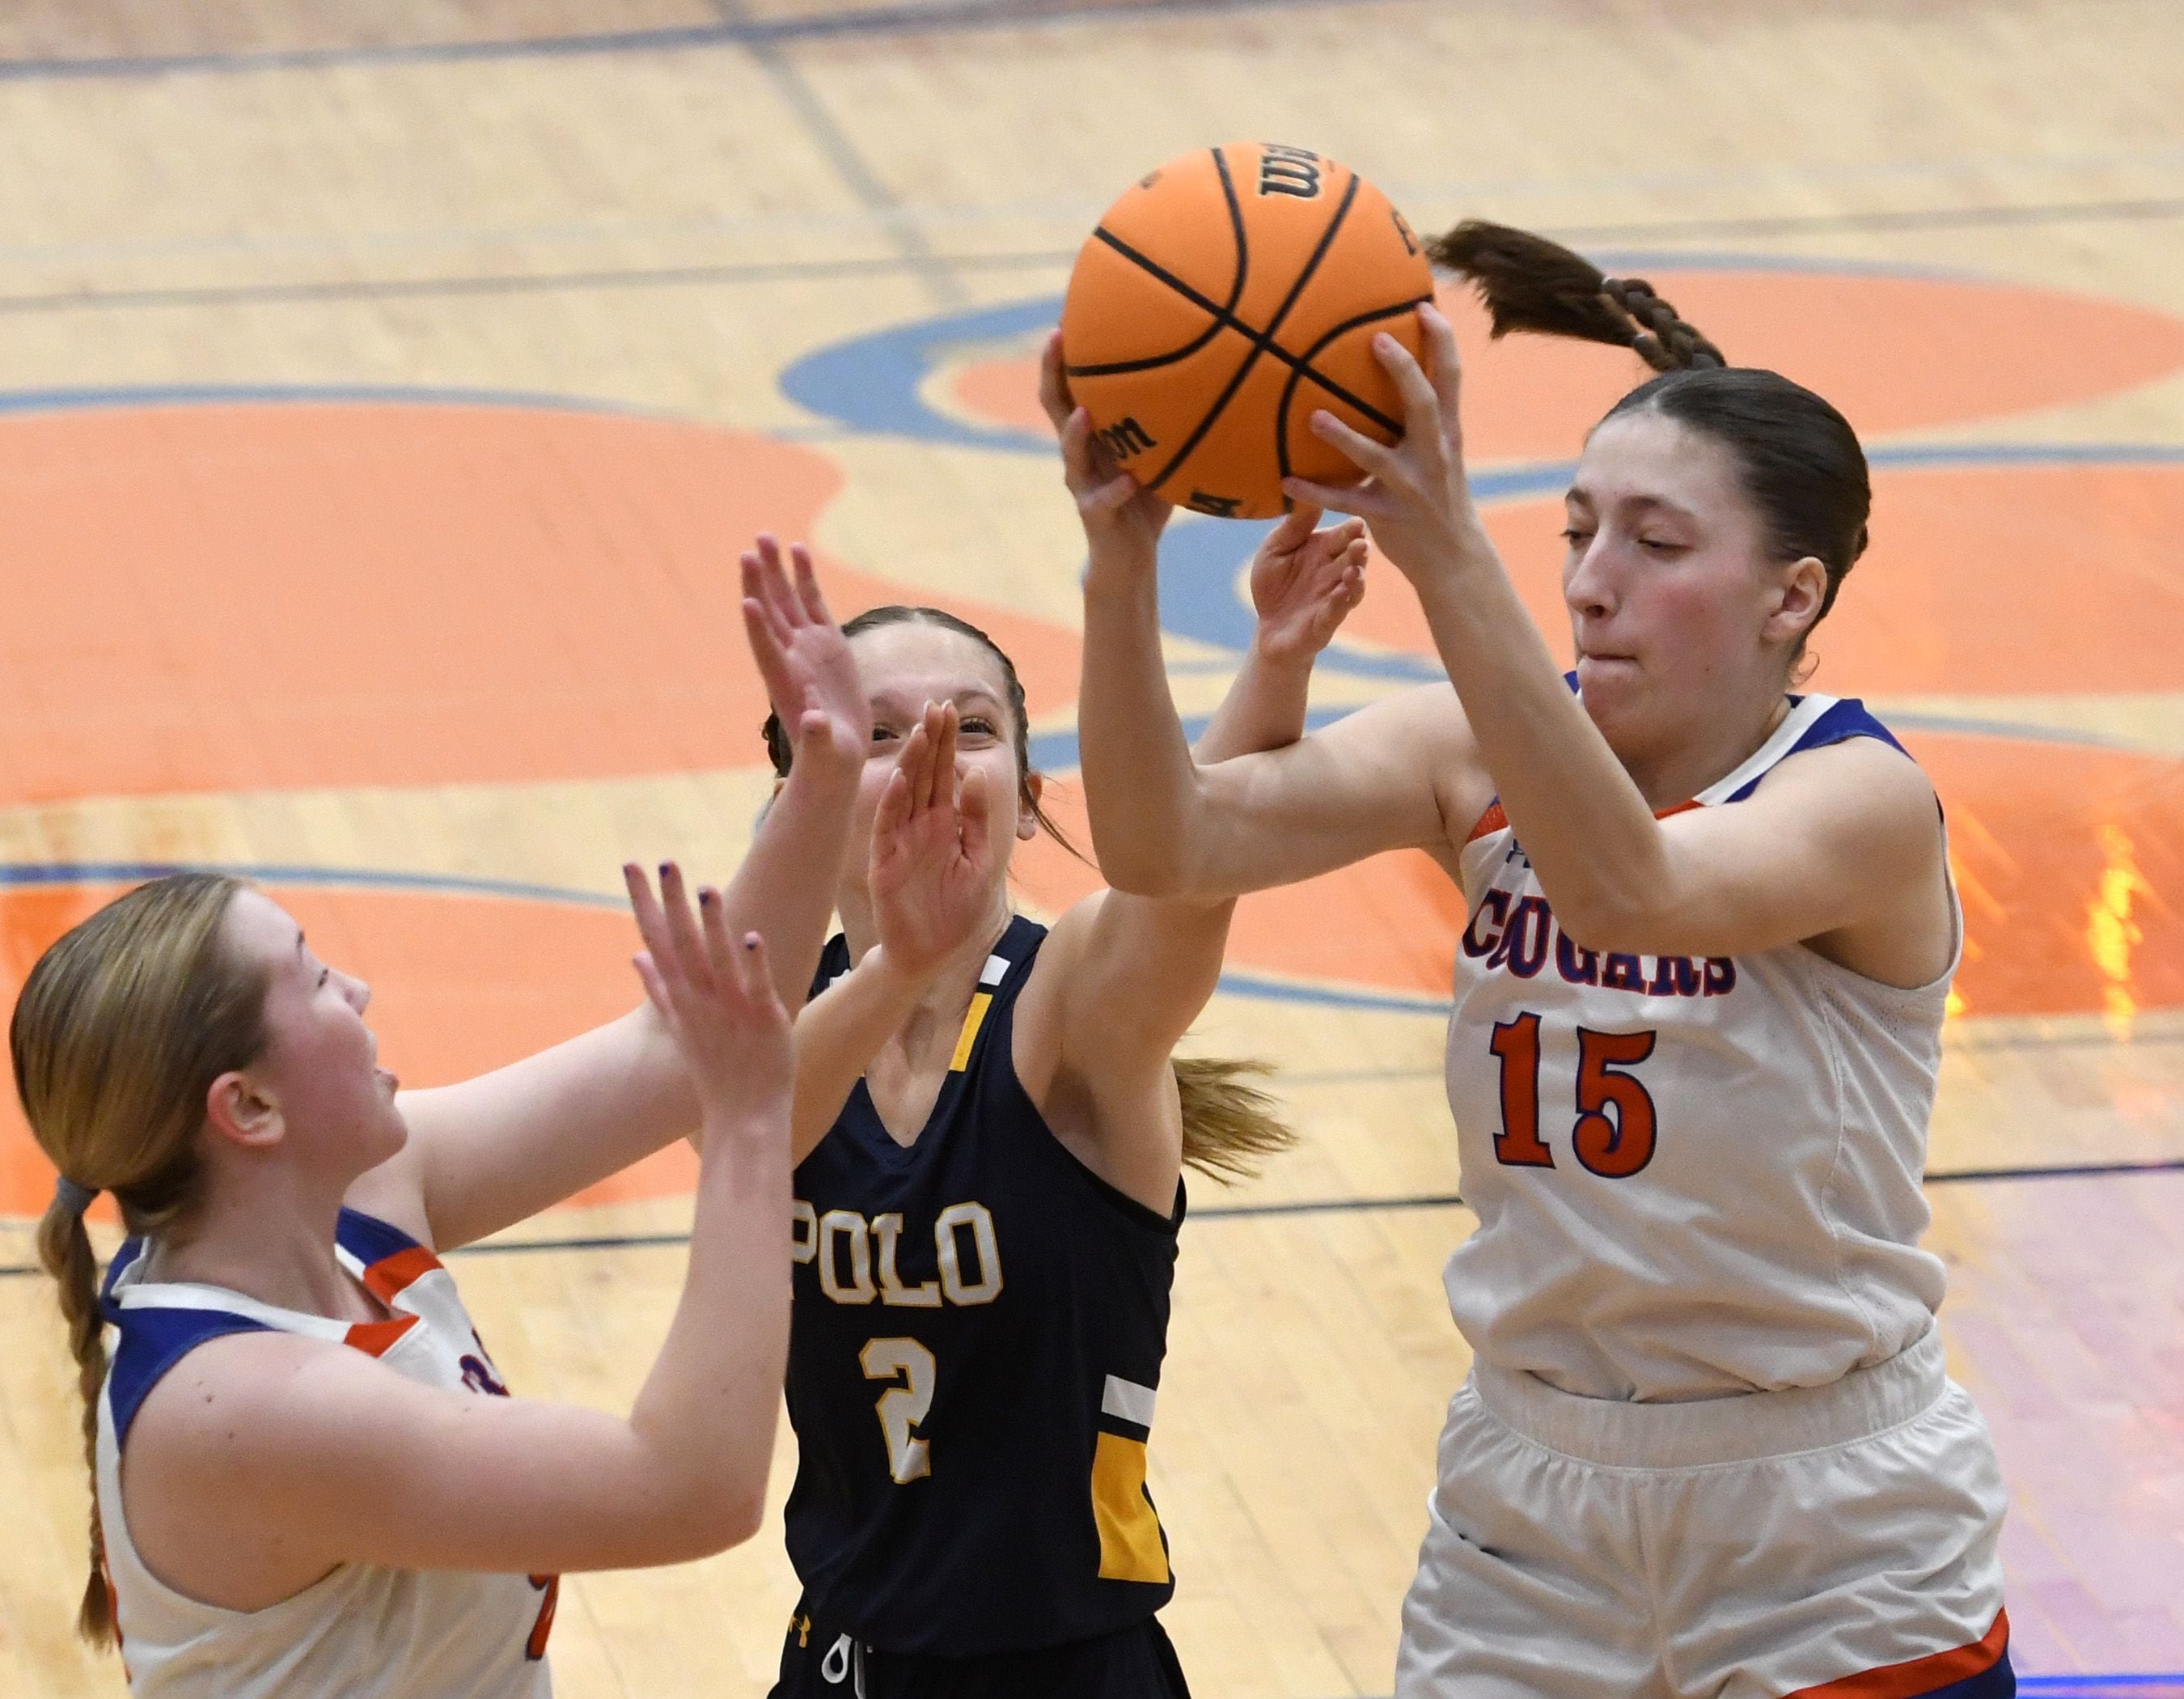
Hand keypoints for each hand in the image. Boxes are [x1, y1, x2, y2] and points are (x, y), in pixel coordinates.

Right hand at [625, 862, 791, 1135]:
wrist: (743, 1117)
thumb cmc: (715, 1069)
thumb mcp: (680, 1026)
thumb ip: (658, 988)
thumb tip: (636, 955)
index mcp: (681, 997)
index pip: (655, 940)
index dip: (644, 902)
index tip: (631, 865)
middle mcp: (700, 1000)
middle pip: (681, 944)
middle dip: (671, 902)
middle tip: (663, 862)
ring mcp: (730, 1010)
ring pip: (717, 961)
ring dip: (711, 926)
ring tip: (706, 889)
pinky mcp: (763, 1021)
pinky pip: (757, 989)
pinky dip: (754, 965)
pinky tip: (753, 938)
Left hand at [742, 537, 867, 776]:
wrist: (834, 756)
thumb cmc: (827, 761)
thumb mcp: (824, 751)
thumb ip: (817, 736)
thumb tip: (813, 724)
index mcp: (786, 685)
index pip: (768, 651)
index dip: (758, 628)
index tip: (747, 601)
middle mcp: (792, 659)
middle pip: (771, 615)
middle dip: (761, 584)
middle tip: (751, 549)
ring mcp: (808, 648)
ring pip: (787, 601)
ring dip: (776, 570)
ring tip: (766, 537)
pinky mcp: (829, 644)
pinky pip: (813, 603)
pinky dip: (804, 578)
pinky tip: (798, 550)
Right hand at [869, 703, 1000, 979]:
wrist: (931, 953)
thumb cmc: (955, 910)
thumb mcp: (980, 861)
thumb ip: (978, 820)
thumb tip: (978, 774)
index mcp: (943, 822)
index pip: (944, 773)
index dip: (946, 742)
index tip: (949, 709)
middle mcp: (919, 825)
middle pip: (923, 775)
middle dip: (930, 742)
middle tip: (936, 707)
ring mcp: (900, 841)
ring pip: (904, 794)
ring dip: (911, 764)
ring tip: (921, 734)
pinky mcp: (885, 862)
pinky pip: (887, 828)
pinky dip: (892, 803)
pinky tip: (900, 779)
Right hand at [1038, 331, 1173, 563]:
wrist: (1130, 556)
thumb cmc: (1149, 498)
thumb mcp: (1163, 452)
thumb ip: (1175, 420)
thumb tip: (1220, 375)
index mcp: (1093, 433)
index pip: (1072, 383)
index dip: (1066, 350)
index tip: (1071, 310)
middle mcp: (1080, 452)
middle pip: (1055, 405)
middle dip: (1053, 371)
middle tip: (1056, 337)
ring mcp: (1083, 483)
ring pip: (1070, 452)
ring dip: (1076, 433)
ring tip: (1085, 413)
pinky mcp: (1094, 515)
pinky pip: (1101, 500)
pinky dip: (1116, 489)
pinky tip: (1129, 480)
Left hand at [1247, 504, 1367, 664]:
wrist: (1267, 627)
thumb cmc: (1273, 584)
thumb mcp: (1274, 550)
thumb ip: (1292, 528)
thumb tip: (1309, 497)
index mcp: (1324, 550)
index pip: (1342, 535)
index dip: (1351, 529)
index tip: (1358, 521)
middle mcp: (1334, 572)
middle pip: (1353, 558)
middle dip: (1359, 551)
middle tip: (1361, 542)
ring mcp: (1333, 598)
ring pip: (1352, 586)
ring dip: (1356, 578)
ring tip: (1354, 569)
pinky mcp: (1326, 622)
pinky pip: (1336, 612)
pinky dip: (1340, 603)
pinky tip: (1340, 593)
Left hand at [1280, 304, 1492, 585]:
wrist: (1454, 558)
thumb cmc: (1440, 496)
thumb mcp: (1442, 453)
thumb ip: (1423, 418)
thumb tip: (1397, 369)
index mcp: (1449, 433)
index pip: (1451, 378)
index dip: (1442, 339)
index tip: (1422, 306)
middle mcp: (1434, 455)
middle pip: (1423, 404)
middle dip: (1403, 371)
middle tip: (1375, 340)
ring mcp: (1410, 487)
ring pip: (1375, 457)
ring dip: (1343, 437)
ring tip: (1313, 416)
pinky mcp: (1386, 517)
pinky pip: (1346, 502)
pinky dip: (1315, 492)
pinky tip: (1286, 480)